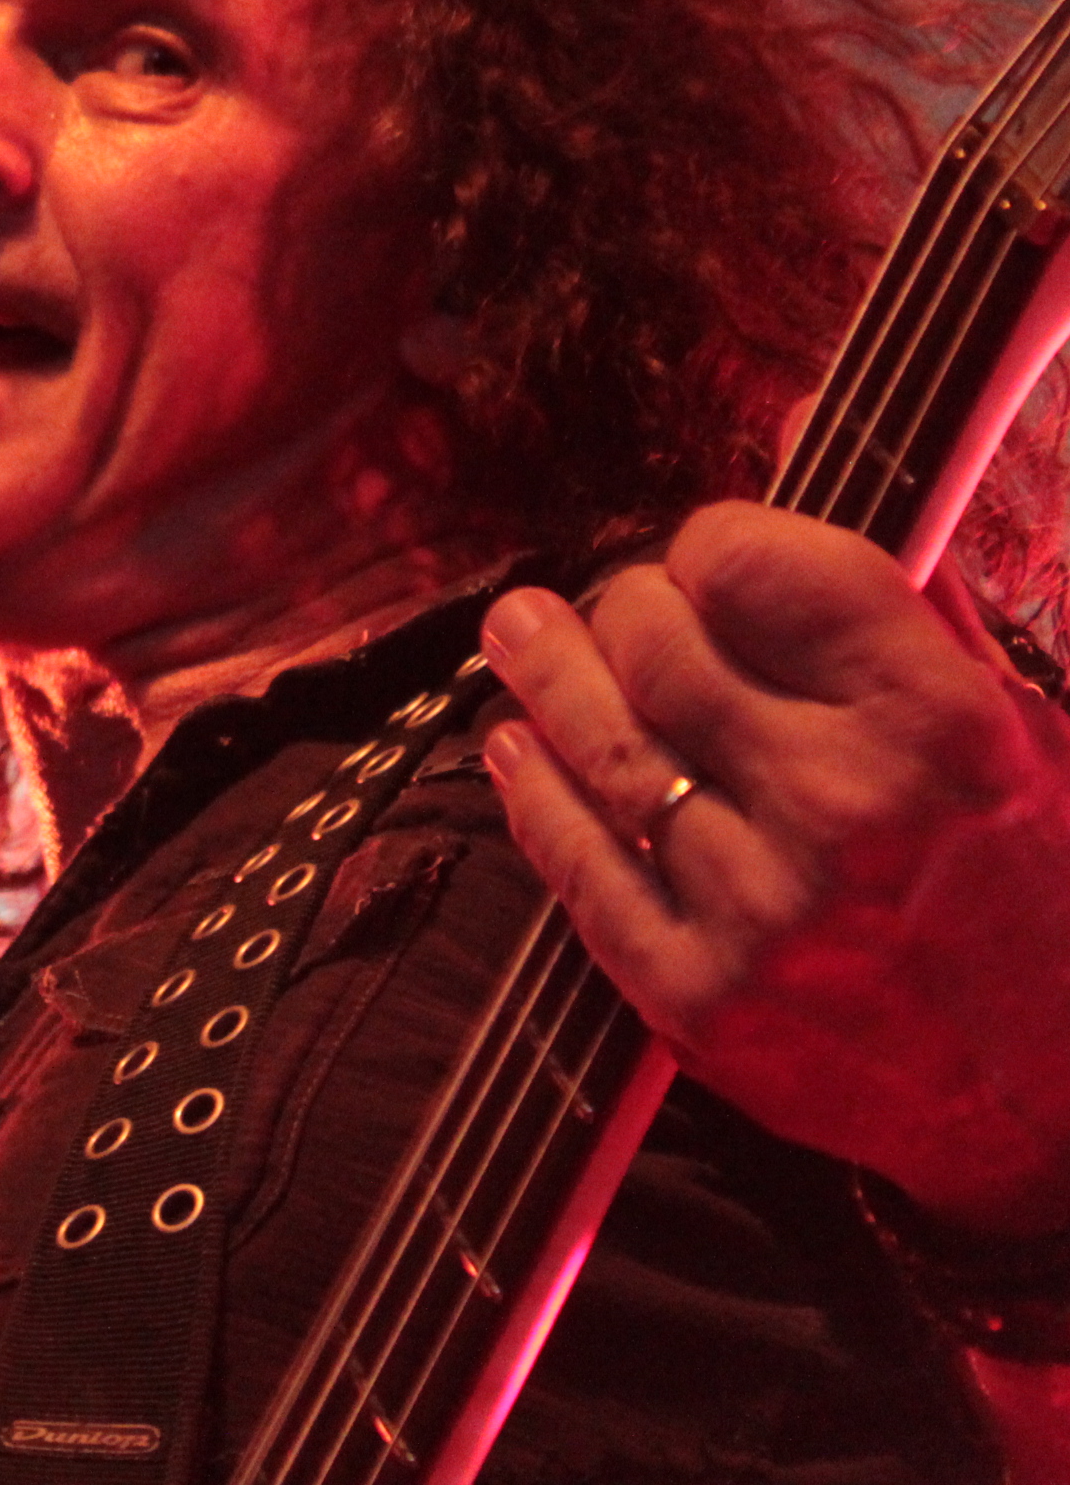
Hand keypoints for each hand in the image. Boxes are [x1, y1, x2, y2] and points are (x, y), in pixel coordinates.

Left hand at [478, 501, 1069, 1233]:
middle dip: (624, 606)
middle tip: (616, 604)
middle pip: (655, 646)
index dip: (711, 547)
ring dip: (548, 677)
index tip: (702, 556)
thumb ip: (911, 598)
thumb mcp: (1026, 730)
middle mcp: (844, 807)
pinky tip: (520, 750)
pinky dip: (537, 794)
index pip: (757, 567)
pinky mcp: (700, 995)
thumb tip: (807, 429)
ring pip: (602, 748)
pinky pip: (580, 866)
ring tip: (521, 633)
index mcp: (939, 726)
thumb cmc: (1044, 892)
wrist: (1061, 1107)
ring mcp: (762, 907)